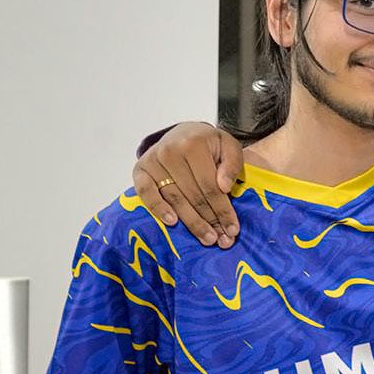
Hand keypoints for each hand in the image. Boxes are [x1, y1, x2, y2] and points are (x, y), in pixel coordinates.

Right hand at [131, 122, 244, 247]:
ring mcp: (152, 161)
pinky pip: (146, 193)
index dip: (222, 210)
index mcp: (193, 144)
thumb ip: (232, 164)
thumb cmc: (208, 144)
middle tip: (221, 240)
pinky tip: (172, 223)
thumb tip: (224, 187)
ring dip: (191, 222)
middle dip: (210, 220)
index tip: (233, 229)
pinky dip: (158, 209)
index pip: (210, 185)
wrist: (183, 133)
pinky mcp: (139, 170)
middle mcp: (170, 151)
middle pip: (193, 195)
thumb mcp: (228, 146)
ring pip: (174, 198)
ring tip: (207, 238)